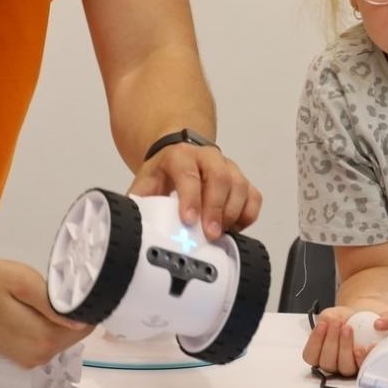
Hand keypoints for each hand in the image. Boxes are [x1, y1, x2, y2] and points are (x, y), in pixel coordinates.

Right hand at [0, 258, 90, 368]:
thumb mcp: (23, 281)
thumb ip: (53, 304)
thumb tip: (78, 321)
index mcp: (40, 339)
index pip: (84, 328)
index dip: (83, 308)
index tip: (72, 294)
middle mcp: (36, 356)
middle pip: (74, 336)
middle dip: (70, 315)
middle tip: (50, 292)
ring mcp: (28, 359)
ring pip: (61, 339)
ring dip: (57, 321)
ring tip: (36, 301)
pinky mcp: (22, 357)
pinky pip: (47, 342)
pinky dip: (45, 327)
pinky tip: (30, 312)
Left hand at [129, 142, 260, 239]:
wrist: (180, 153)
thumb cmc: (164, 171)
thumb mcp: (146, 180)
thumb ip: (140, 199)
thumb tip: (133, 223)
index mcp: (180, 156)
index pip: (188, 175)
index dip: (191, 198)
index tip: (188, 220)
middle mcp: (208, 158)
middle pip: (220, 179)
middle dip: (216, 209)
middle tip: (210, 234)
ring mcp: (228, 167)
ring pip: (240, 186)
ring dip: (233, 214)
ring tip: (221, 234)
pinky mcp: (242, 179)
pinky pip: (254, 196)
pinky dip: (248, 215)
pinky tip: (235, 227)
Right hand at [302, 307, 364, 376]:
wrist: (360, 319)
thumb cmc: (341, 321)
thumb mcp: (330, 316)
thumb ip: (327, 319)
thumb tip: (330, 321)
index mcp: (317, 356)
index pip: (310, 356)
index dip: (315, 341)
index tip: (322, 324)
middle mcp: (332, 365)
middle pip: (327, 363)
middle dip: (331, 341)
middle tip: (337, 323)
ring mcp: (348, 367)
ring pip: (345, 367)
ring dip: (345, 347)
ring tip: (348, 328)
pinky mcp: (362, 366)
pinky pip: (362, 366)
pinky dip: (362, 356)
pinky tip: (363, 345)